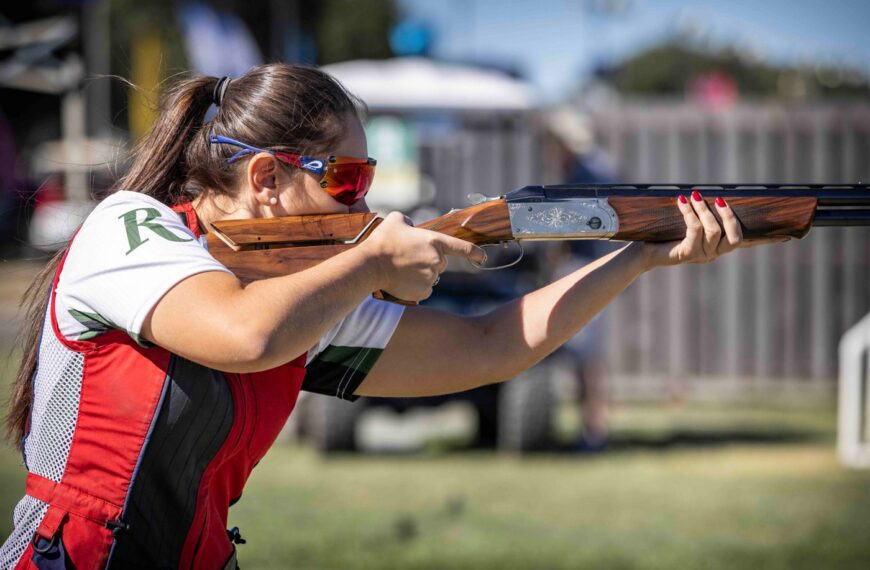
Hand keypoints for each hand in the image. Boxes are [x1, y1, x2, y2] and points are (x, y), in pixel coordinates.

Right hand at [361, 212, 486, 301]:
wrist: (370, 265)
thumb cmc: (383, 241)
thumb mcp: (397, 220)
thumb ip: (410, 221)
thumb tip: (411, 226)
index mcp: (434, 241)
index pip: (462, 247)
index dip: (475, 252)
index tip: (483, 257)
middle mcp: (437, 261)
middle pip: (440, 263)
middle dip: (428, 261)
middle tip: (407, 258)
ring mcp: (431, 278)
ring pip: (431, 277)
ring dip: (420, 274)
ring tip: (401, 269)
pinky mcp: (423, 292)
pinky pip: (424, 290)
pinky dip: (415, 287)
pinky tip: (401, 280)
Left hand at [641, 191, 788, 268]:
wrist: (643, 252)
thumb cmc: (666, 234)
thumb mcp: (688, 223)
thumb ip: (705, 214)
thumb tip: (716, 195)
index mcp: (719, 247)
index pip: (747, 242)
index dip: (767, 240)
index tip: (787, 235)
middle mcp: (714, 254)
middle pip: (735, 238)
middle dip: (729, 215)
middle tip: (717, 199)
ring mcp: (701, 256)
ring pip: (713, 231)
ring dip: (704, 210)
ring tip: (694, 196)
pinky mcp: (686, 254)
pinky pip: (694, 230)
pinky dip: (689, 213)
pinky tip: (682, 202)